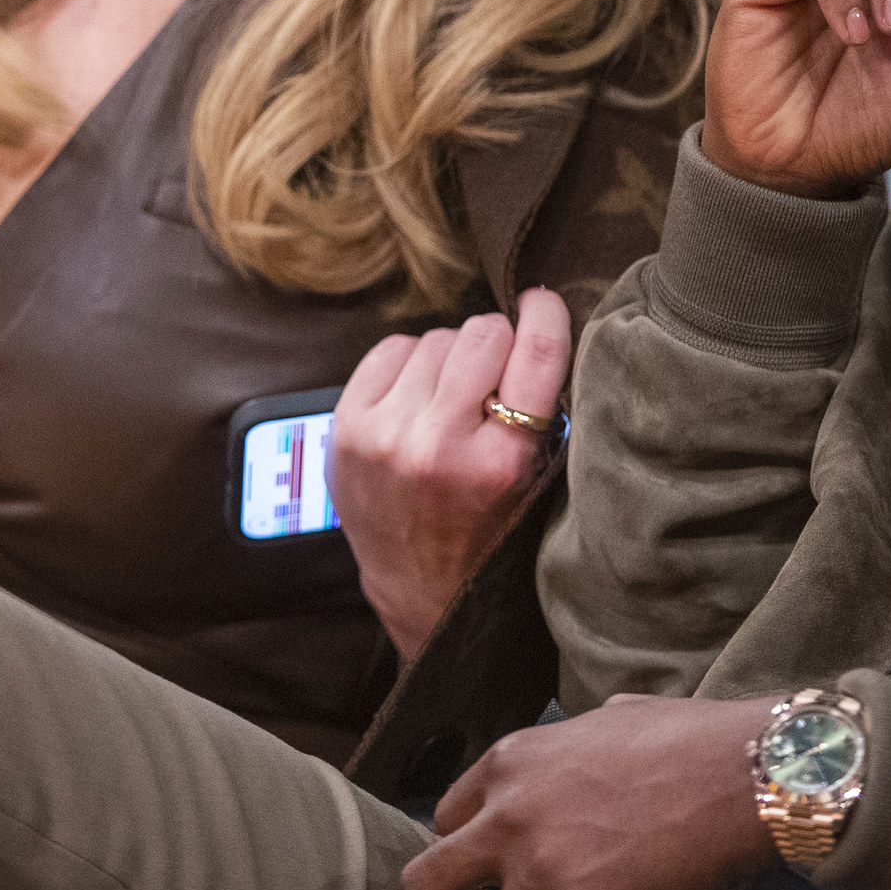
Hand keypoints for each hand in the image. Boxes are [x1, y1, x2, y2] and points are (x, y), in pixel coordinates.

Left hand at [331, 290, 569, 657]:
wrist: (419, 588)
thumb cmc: (490, 530)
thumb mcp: (538, 481)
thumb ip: (542, 409)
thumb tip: (536, 315)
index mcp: (502, 463)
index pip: (536, 352)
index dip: (544, 313)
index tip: (539, 302)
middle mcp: (438, 446)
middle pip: (482, 333)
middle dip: (495, 346)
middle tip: (495, 378)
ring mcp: (385, 435)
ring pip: (435, 338)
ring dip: (451, 359)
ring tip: (453, 401)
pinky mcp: (347, 428)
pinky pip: (391, 349)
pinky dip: (409, 364)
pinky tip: (417, 399)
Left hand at [402, 694, 775, 889]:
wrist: (742, 774)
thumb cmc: (688, 740)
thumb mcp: (605, 721)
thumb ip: (567, 750)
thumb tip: (576, 762)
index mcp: (509, 763)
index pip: (444, 820)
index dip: (462, 850)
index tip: (479, 871)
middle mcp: (507, 818)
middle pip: (425, 885)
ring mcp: (539, 874)